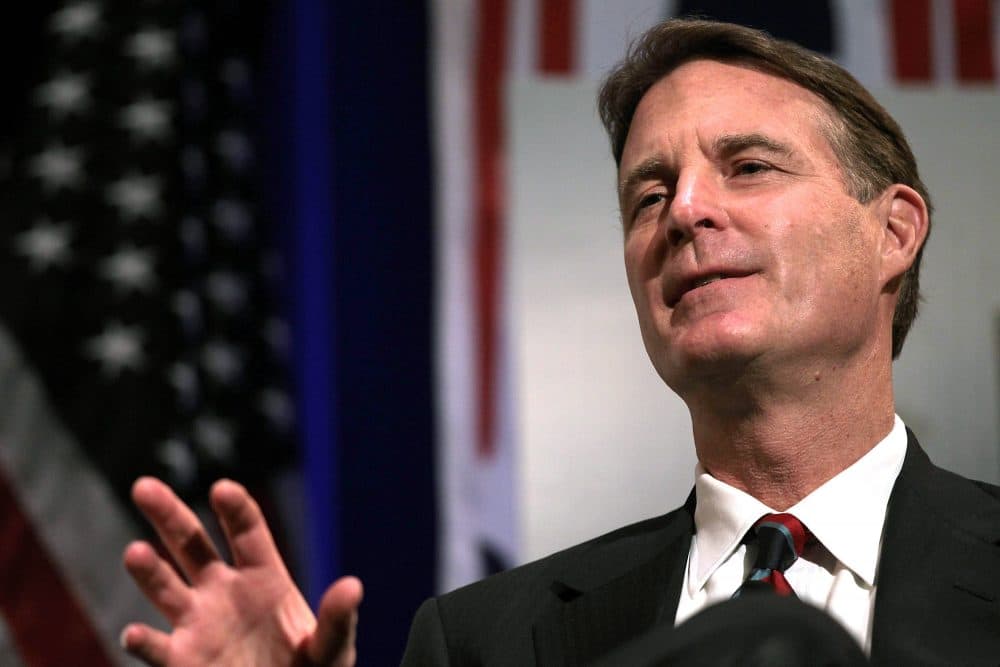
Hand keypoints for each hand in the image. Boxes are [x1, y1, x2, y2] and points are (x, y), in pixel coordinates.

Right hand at [121, 477, 362, 665]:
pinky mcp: (183, 659)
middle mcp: (224, 591)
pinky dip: (144, 642)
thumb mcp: (333, 648)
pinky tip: (135, 634)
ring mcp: (199, 623)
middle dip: (168, 515)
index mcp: (264, 577)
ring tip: (135, 552)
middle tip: (144, 486)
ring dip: (149, 570)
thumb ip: (337, 620)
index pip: (247, 532)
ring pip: (165, 587)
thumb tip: (352, 587)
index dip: (234, 509)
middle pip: (192, 545)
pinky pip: (158, 648)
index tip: (222, 489)